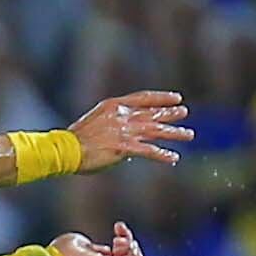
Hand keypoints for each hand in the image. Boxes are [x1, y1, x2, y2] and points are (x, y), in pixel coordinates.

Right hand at [68, 90, 192, 171]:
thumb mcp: (96, 123)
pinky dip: (162, 154)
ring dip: (174, 132)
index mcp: (113, 106)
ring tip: (189, 134)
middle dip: (170, 113)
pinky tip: (173, 158)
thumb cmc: (76, 139)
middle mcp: (122, 116)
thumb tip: (131, 138)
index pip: (143, 98)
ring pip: (155, 130)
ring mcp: (124, 131)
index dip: (161, 98)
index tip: (176, 98)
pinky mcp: (124, 148)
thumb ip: (115, 125)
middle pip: (152, 112)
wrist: (66, 149)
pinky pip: (149, 150)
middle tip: (184, 113)